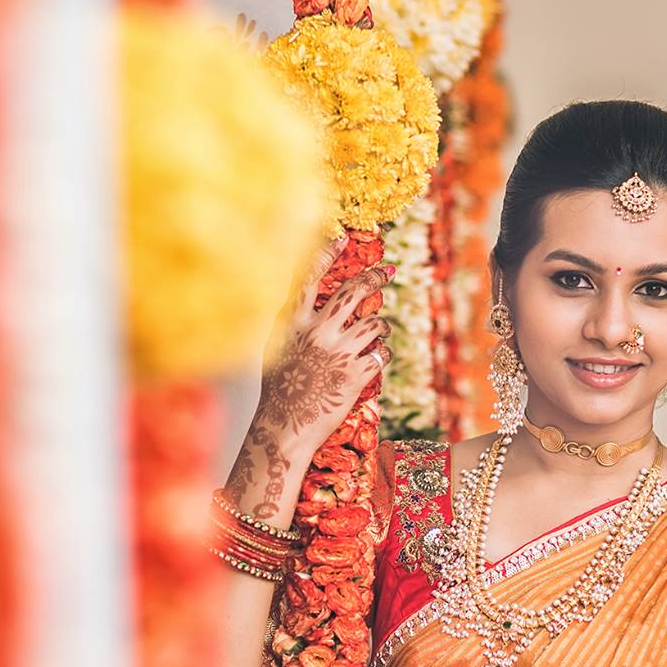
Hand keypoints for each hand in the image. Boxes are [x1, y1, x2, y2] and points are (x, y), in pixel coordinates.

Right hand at [255, 237, 391, 457]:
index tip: (343, 238)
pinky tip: (375, 360)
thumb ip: (297, 324)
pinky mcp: (356, 373)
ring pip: (375, 323)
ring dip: (381, 325)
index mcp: (293, 322)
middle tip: (387, 271)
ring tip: (379, 330)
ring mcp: (338, 352)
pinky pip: (382, 353)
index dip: (327, 254)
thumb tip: (321, 307)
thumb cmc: (279, 391)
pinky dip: (382, 354)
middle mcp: (317, 332)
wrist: (284, 429)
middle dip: (374, 277)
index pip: (310, 276)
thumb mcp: (279, 349)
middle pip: (353, 292)